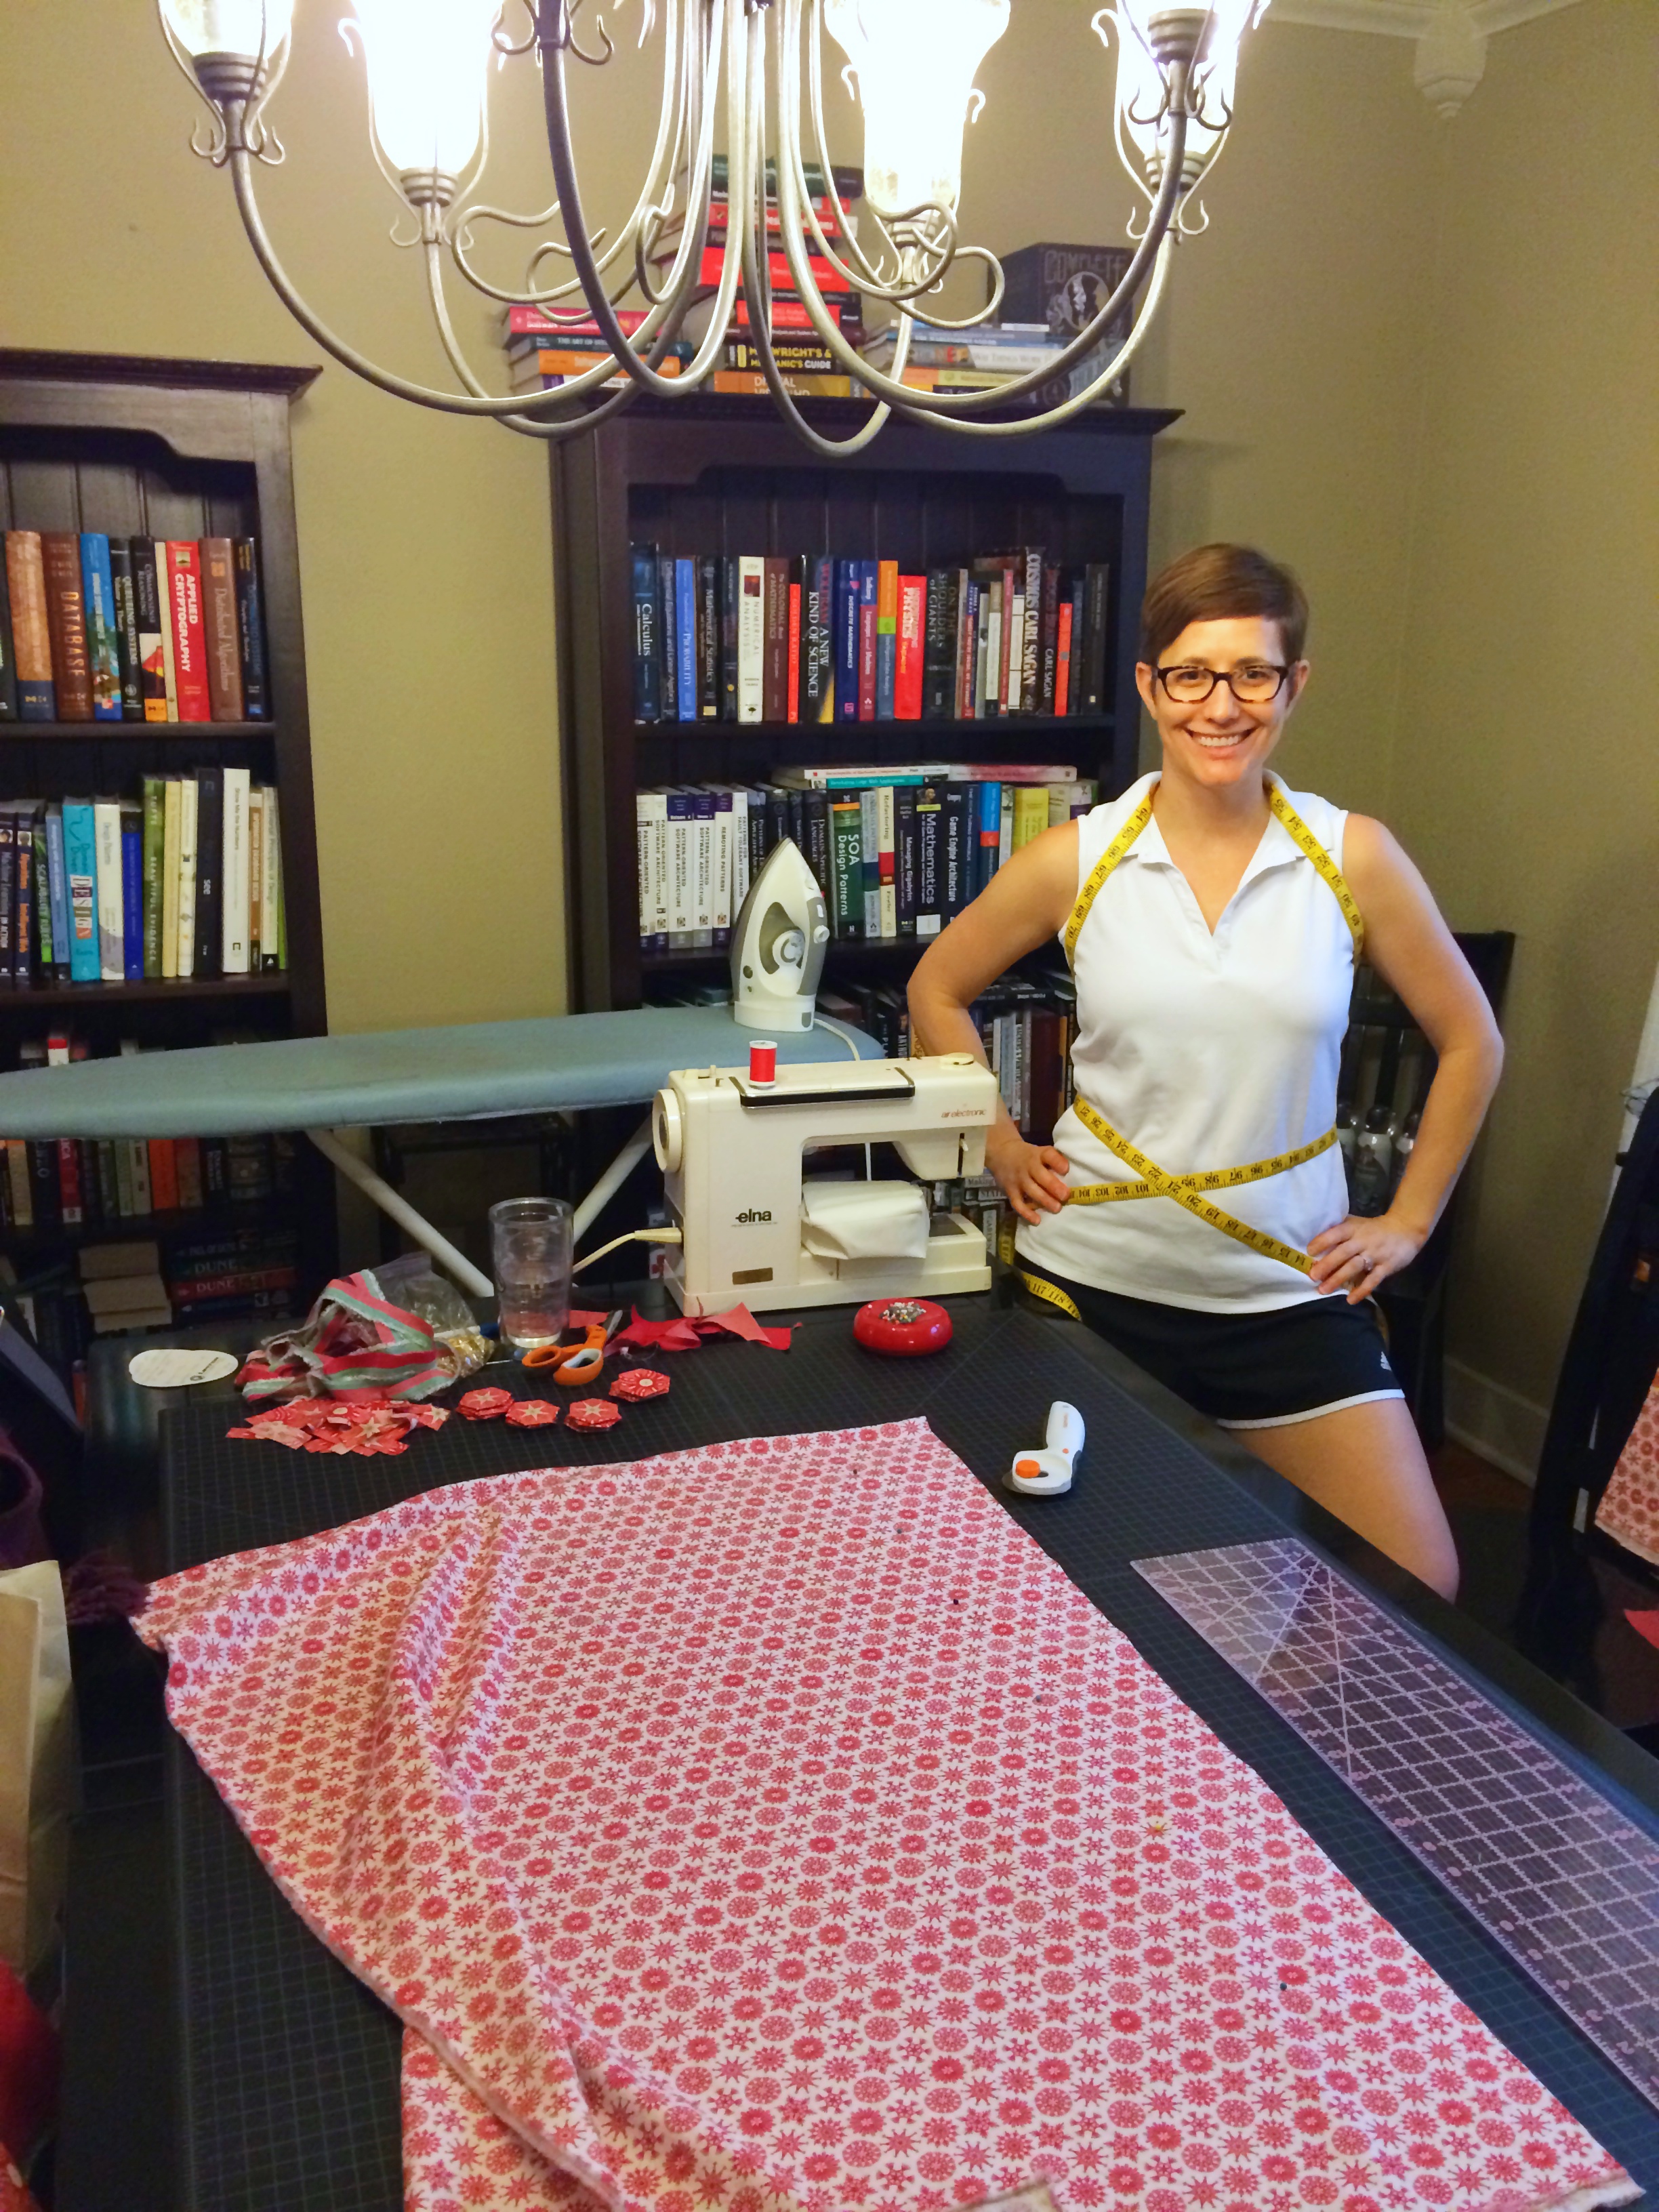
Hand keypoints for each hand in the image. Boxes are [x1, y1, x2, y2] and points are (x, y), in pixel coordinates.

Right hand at [985, 1120, 1070, 1226]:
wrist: (1001, 1152)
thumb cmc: (1028, 1155)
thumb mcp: (1039, 1152)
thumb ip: (1052, 1161)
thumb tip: (1074, 1176)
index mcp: (1037, 1154)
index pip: (1048, 1155)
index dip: (1057, 1162)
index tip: (1066, 1169)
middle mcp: (1028, 1166)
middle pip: (1040, 1176)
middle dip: (1053, 1186)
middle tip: (1065, 1195)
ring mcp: (1018, 1179)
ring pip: (1031, 1190)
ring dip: (1044, 1200)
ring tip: (1057, 1208)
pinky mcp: (1010, 1191)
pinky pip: (1018, 1203)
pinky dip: (1026, 1213)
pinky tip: (1037, 1220)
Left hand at [1307, 1210, 1425, 1301]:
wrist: (1406, 1229)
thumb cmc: (1374, 1228)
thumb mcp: (1357, 1223)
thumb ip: (1340, 1230)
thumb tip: (1315, 1241)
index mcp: (1353, 1228)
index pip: (1335, 1234)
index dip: (1322, 1241)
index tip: (1309, 1252)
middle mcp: (1362, 1241)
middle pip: (1342, 1253)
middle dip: (1326, 1265)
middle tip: (1312, 1276)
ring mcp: (1375, 1254)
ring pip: (1354, 1267)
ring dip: (1338, 1279)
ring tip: (1324, 1290)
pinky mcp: (1386, 1266)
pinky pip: (1372, 1280)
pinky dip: (1362, 1290)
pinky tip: (1350, 1299)